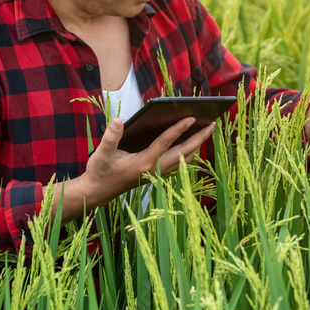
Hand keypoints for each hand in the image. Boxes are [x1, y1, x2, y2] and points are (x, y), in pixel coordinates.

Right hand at [79, 116, 215, 205]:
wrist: (97, 193)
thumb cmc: (100, 172)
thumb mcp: (102, 154)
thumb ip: (110, 137)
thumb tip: (118, 121)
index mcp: (144, 163)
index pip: (165, 143)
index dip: (178, 129)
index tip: (192, 117)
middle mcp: (155, 170)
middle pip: (183, 152)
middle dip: (199, 138)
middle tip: (213, 124)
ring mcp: (157, 174)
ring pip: (183, 159)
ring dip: (196, 146)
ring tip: (206, 132)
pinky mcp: (156, 175)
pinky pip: (178, 164)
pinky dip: (187, 153)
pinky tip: (190, 144)